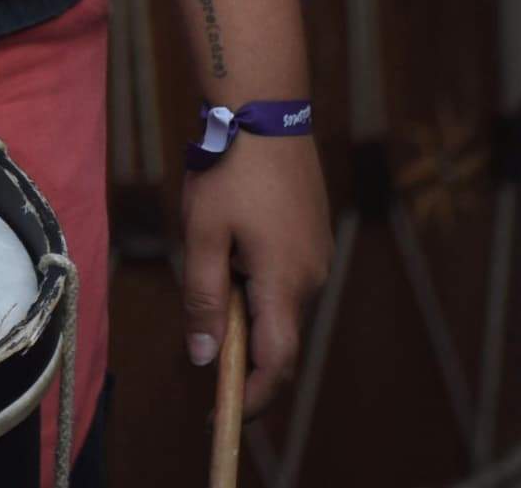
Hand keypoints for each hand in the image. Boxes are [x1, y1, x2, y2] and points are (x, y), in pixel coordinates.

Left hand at [177, 135, 331, 402]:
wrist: (264, 107)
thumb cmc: (228, 169)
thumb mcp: (203, 235)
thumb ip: (204, 300)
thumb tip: (206, 358)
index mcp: (285, 282)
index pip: (276, 362)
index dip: (251, 396)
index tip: (222, 413)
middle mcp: (312, 276)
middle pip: (279, 336)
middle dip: (242, 347)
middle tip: (201, 332)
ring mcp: (318, 254)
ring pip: (280, 304)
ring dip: (248, 305)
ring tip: (213, 257)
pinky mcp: (314, 235)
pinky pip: (287, 277)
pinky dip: (258, 281)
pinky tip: (232, 242)